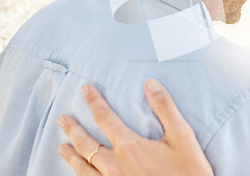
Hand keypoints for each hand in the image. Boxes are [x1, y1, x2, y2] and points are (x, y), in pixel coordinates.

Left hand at [58, 79, 213, 175]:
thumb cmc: (188, 171)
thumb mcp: (182, 135)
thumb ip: (164, 108)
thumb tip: (150, 84)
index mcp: (129, 146)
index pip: (105, 118)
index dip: (94, 102)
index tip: (86, 89)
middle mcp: (115, 165)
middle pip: (87, 144)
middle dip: (73, 129)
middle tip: (63, 118)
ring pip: (84, 168)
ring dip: (71, 156)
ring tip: (62, 147)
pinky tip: (80, 174)